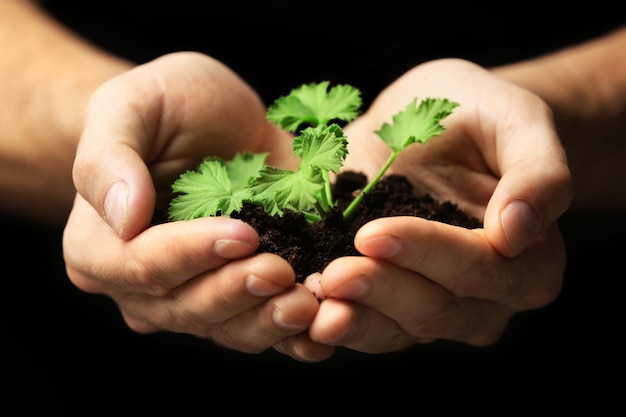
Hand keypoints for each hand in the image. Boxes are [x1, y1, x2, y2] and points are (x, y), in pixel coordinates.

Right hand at [63, 52, 331, 360]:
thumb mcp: (130, 106)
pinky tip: (321, 320)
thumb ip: (109, 158)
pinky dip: (291, 331)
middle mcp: (141, 285)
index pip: (140, 264)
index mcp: (100, 246)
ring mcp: (192, 295)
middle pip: (185, 306)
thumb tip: (125, 219)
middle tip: (282, 271)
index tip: (242, 234)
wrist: (217, 119)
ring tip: (307, 300)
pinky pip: (259, 326)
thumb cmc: (166, 105)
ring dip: (267, 320)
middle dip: (236, 292)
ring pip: (225, 327)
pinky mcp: (238, 296)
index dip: (190, 254)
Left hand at [301, 58, 573, 352]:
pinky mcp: (385, 302)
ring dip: (352, 322)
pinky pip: (361, 327)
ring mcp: (431, 306)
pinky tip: (297, 325)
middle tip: (334, 274)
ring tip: (311, 306)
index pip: (478, 268)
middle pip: (434, 310)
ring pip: (395, 332)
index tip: (375, 235)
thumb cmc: (480, 114)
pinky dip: (327, 331)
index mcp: (527, 260)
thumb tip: (519, 231)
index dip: (429, 255)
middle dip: (381, 293)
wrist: (434, 123)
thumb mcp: (517, 120)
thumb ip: (537, 173)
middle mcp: (482, 297)